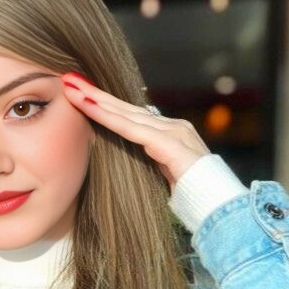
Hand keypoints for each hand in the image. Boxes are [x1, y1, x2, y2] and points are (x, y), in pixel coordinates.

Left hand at [61, 72, 211, 192]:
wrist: (220, 208)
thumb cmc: (192, 199)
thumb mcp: (165, 176)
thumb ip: (151, 161)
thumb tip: (135, 156)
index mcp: (170, 134)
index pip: (132, 116)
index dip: (106, 105)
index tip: (80, 95)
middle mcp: (173, 126)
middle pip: (126, 108)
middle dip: (96, 94)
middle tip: (69, 79)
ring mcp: (174, 132)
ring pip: (126, 114)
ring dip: (96, 100)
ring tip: (72, 88)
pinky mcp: (170, 144)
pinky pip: (131, 129)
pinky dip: (107, 117)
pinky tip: (88, 107)